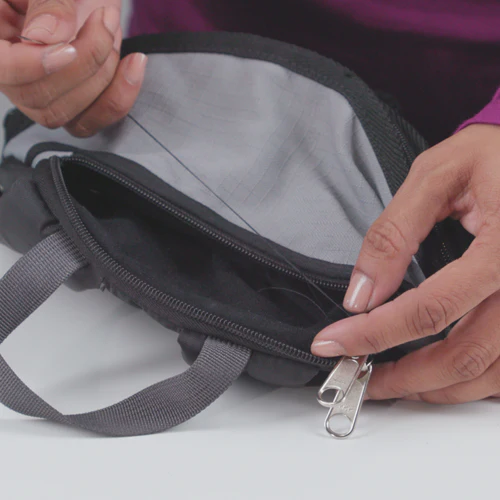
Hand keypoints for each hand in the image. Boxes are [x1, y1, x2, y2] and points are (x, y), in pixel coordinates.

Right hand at [0, 0, 146, 136]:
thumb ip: (47, 1)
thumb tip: (44, 38)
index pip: (2, 69)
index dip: (34, 66)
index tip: (70, 48)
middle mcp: (11, 72)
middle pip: (38, 98)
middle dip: (84, 63)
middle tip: (103, 18)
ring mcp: (40, 93)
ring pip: (66, 114)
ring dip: (103, 75)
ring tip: (111, 27)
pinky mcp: (72, 104)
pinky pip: (91, 122)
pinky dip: (119, 97)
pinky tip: (135, 64)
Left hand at [312, 124, 499, 403]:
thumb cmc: (497, 155)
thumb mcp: (437, 176)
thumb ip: (395, 233)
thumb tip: (361, 293)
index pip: (429, 311)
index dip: (373, 334)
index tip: (332, 344)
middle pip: (463, 357)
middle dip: (403, 378)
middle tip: (358, 379)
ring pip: (490, 374)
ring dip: (435, 388)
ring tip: (391, 383)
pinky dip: (472, 382)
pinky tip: (439, 376)